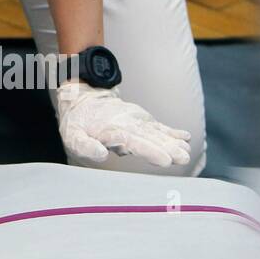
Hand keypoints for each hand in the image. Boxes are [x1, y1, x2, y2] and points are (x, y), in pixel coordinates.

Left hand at [56, 82, 190, 167]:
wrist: (84, 99)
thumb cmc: (77, 123)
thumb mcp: (72, 136)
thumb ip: (85, 146)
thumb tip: (101, 154)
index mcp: (112, 130)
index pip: (134, 142)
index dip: (150, 151)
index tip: (165, 159)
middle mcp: (128, 125)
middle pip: (151, 138)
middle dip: (168, 148)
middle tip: (184, 158)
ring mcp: (137, 122)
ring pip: (158, 132)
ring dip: (174, 142)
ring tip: (187, 151)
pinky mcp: (142, 121)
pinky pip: (159, 126)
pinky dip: (172, 132)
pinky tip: (186, 137)